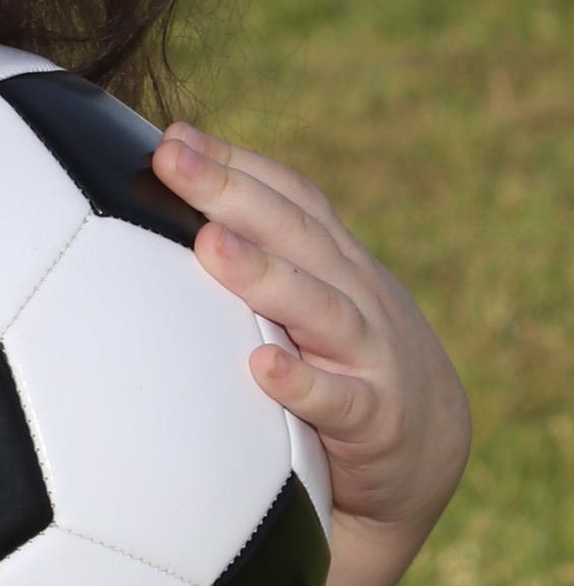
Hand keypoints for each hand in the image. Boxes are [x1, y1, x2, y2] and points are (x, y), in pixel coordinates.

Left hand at [154, 121, 471, 585]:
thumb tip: (153, 223)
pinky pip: (340, 400)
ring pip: (319, 305)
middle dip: (231, 191)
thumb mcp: (307, 302)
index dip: (236, 163)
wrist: (431, 449)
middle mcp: (354, 293)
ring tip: (210, 244)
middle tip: (173, 159)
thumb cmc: (342, 362)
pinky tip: (262, 369)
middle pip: (294, 231)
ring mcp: (371, 353)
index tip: (173, 136)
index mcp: (333, 261)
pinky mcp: (379, 419)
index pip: (289, 197)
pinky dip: (304, 385)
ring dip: (263, 273)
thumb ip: (252, 264)